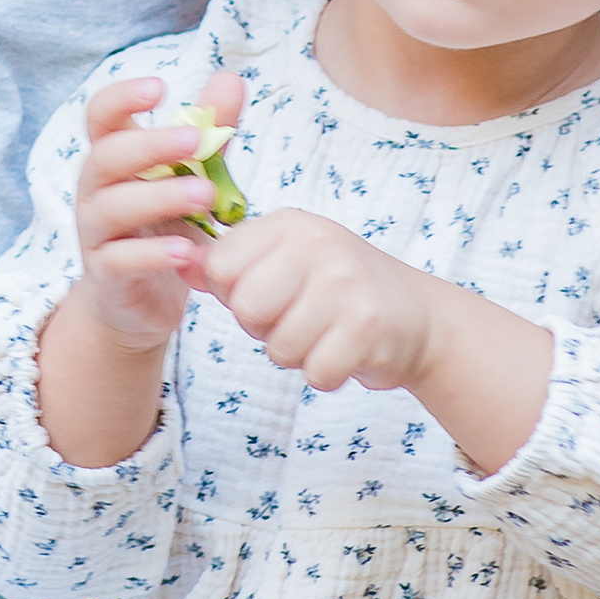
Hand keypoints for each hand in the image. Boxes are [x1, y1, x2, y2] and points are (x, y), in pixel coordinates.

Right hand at [68, 71, 247, 349]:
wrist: (144, 298)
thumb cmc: (165, 225)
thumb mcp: (190, 175)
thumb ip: (209, 131)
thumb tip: (232, 77)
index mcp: (113, 157)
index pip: (100, 116)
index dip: (121, 97)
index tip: (159, 87)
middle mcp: (96, 190)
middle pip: (104, 156)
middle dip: (148, 145)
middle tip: (195, 140)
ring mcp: (96, 233)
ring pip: (113, 206)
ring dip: (159, 197)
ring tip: (206, 195)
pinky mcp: (106, 274)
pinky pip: (120, 260)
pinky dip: (153, 254)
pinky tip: (189, 250)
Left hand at [197, 205, 438, 392]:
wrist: (419, 316)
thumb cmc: (337, 289)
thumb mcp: (285, 260)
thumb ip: (231, 263)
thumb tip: (180, 264)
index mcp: (289, 225)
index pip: (221, 266)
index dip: (233, 294)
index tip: (266, 293)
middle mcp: (317, 245)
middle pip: (246, 309)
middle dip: (263, 329)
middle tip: (297, 319)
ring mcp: (345, 284)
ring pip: (279, 348)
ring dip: (297, 355)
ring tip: (326, 332)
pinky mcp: (367, 328)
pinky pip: (315, 372)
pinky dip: (326, 373)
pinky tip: (345, 350)